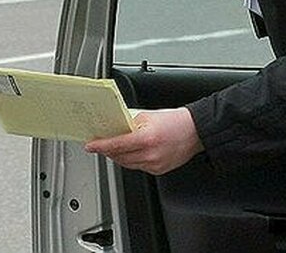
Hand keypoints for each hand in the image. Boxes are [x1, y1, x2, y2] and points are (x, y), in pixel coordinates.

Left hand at [84, 107, 202, 174]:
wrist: (195, 131)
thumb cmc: (175, 120)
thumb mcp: (148, 115)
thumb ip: (130, 122)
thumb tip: (115, 127)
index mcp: (146, 138)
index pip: (116, 145)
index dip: (100, 146)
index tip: (90, 145)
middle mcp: (150, 155)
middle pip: (119, 156)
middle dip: (108, 151)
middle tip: (99, 143)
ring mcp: (155, 165)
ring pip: (127, 164)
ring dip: (118, 156)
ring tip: (113, 147)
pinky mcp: (159, 170)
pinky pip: (138, 167)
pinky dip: (131, 160)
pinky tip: (130, 152)